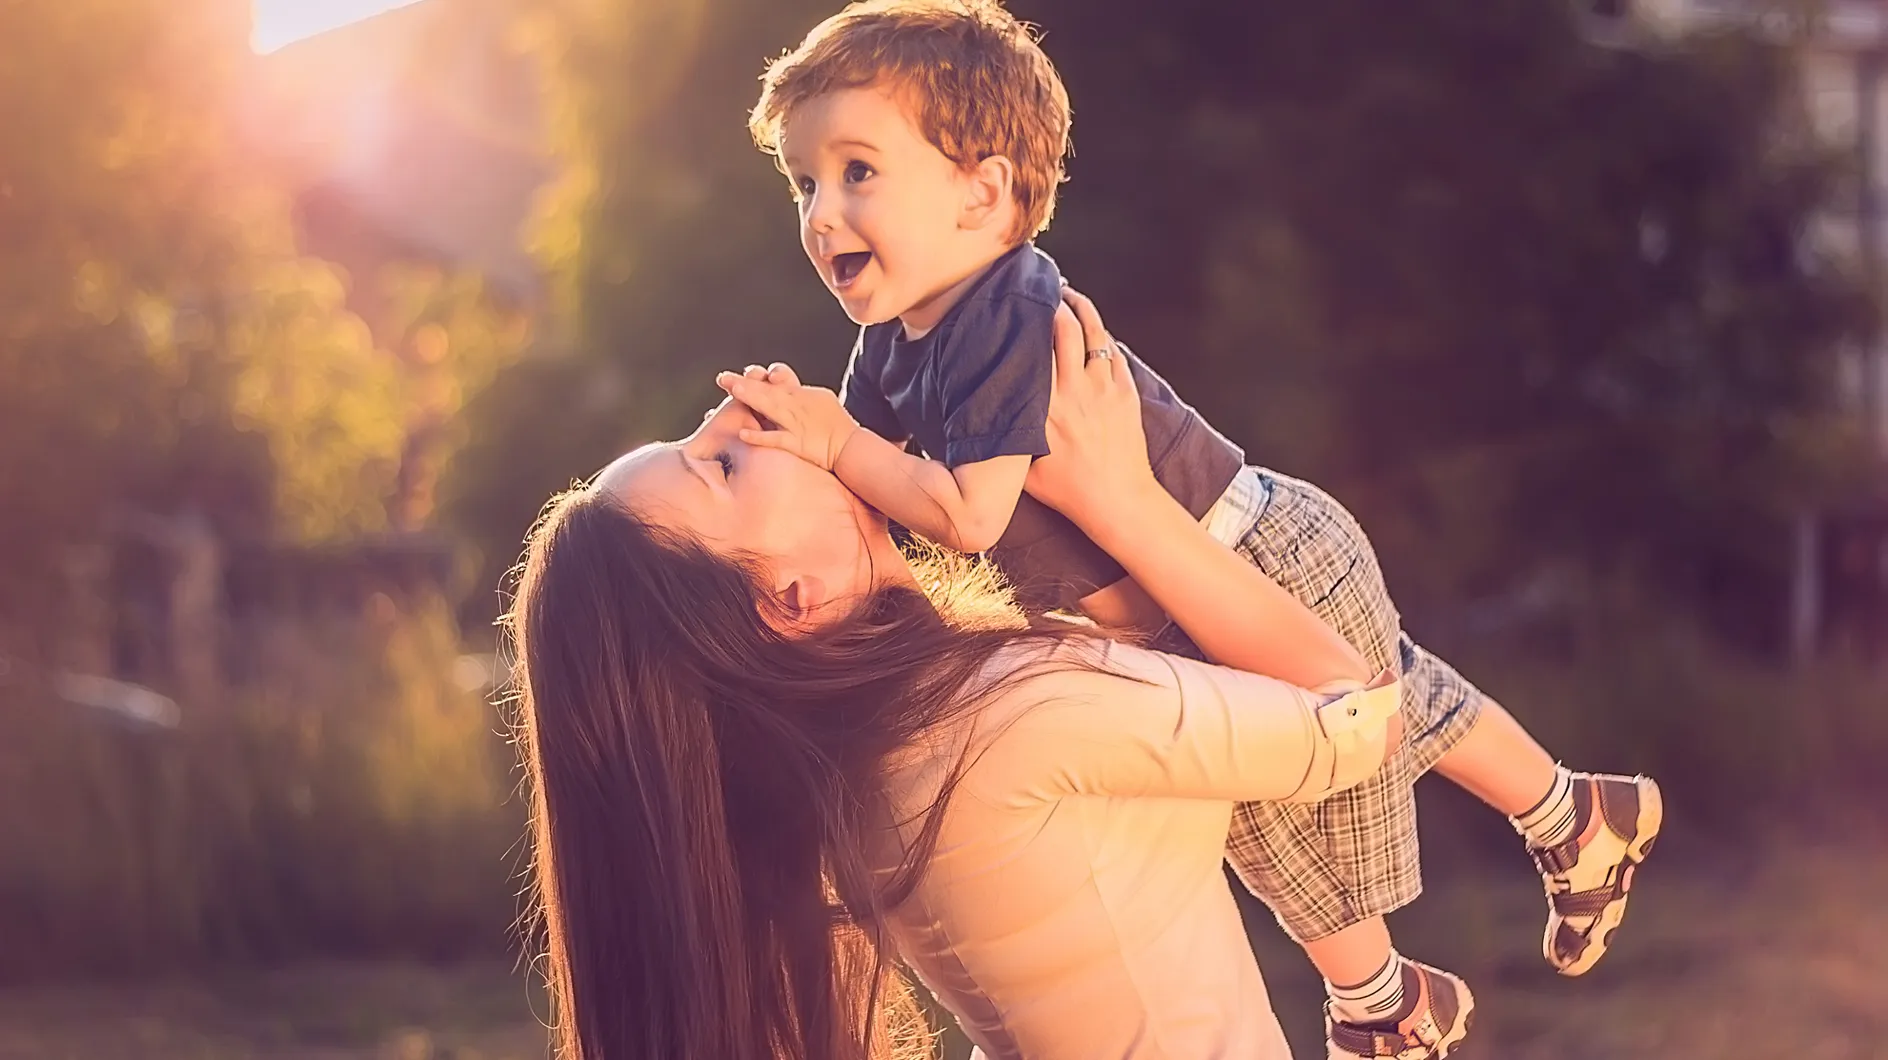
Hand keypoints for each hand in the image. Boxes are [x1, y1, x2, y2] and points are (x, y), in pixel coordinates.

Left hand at [714, 362, 858, 470]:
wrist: (850, 448)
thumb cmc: (836, 425)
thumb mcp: (820, 401)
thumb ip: (799, 395)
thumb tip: (782, 387)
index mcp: (800, 396)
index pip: (777, 381)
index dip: (757, 378)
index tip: (743, 374)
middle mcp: (796, 407)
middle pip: (767, 392)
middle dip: (745, 384)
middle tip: (723, 378)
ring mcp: (795, 425)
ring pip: (770, 408)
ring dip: (752, 399)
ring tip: (733, 391)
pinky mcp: (797, 444)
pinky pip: (777, 439)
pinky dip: (761, 437)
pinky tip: (744, 434)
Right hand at [1025, 287, 1158, 526]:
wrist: (1116, 500)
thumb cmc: (1065, 489)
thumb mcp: (1021, 466)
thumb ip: (1002, 436)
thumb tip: (978, 414)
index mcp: (1042, 408)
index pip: (1030, 349)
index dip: (1023, 322)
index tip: (1012, 309)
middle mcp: (1072, 391)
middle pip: (1062, 327)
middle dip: (1052, 302)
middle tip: (1042, 293)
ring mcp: (1103, 389)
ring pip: (1092, 331)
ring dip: (1079, 307)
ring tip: (1067, 296)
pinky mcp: (1126, 393)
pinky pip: (1112, 351)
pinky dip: (1100, 333)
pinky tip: (1090, 326)